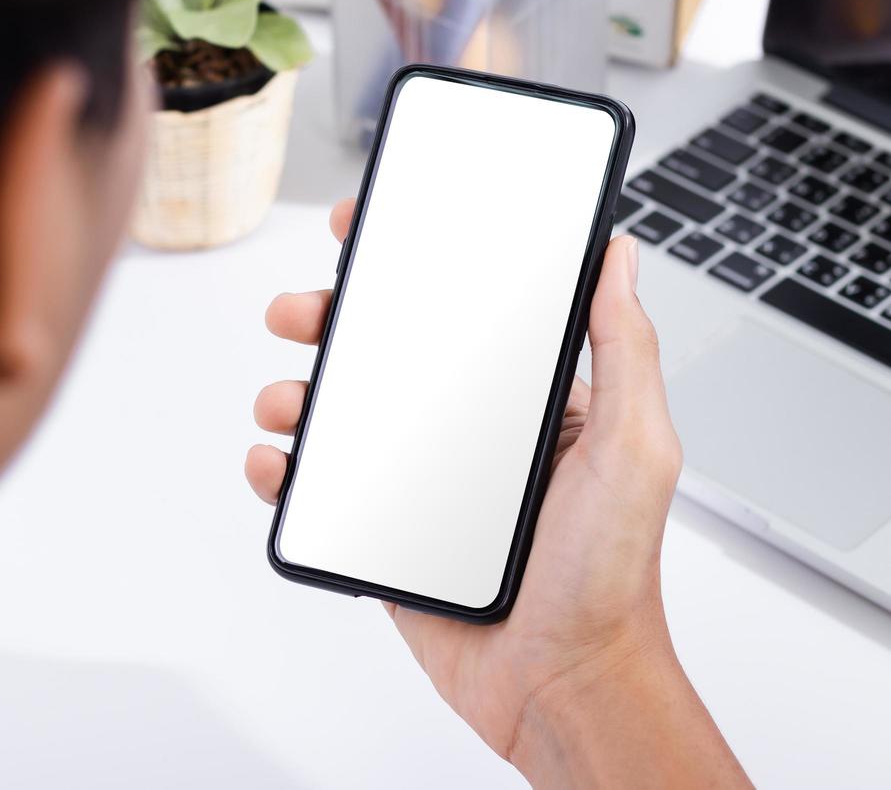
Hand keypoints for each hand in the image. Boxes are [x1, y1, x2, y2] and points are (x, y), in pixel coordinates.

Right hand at [246, 199, 746, 785]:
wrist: (562, 684)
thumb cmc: (610, 575)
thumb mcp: (635, 447)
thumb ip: (626, 349)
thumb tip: (619, 256)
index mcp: (520, 400)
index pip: (456, 311)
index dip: (406, 263)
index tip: (362, 228)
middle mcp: (463, 432)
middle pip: (379, 354)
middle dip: (328, 321)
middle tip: (299, 313)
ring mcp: (417, 482)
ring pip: (336, 415)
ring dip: (293, 394)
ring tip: (283, 403)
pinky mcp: (381, 531)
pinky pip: (318, 488)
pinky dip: (282, 468)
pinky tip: (277, 463)